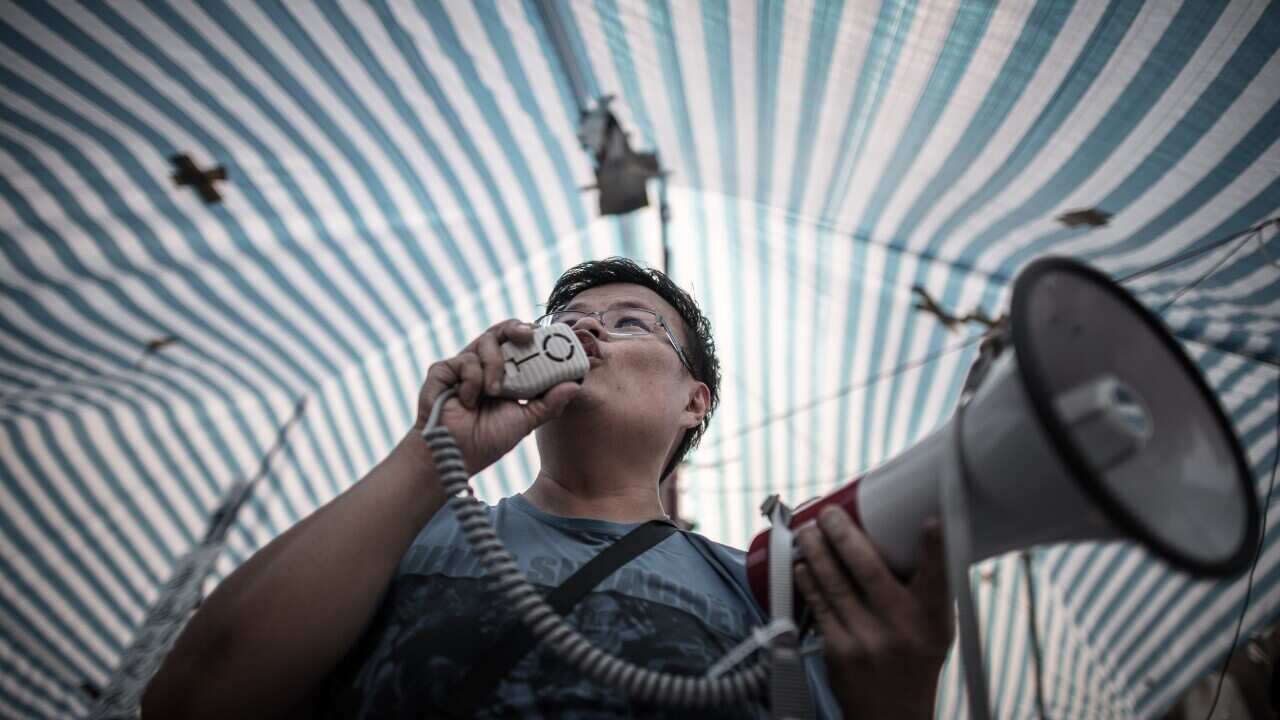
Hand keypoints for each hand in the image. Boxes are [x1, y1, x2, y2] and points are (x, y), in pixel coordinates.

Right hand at [415, 319, 581, 474]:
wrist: (457, 456)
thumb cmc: (487, 439)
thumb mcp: (525, 421)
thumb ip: (548, 403)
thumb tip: (575, 385)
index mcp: (503, 374)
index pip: (518, 345)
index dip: (532, 336)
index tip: (548, 337)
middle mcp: (483, 365)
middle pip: (500, 332)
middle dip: (516, 328)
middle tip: (528, 335)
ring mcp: (461, 367)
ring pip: (485, 342)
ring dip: (494, 365)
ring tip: (494, 392)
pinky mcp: (442, 372)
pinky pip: (463, 361)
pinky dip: (471, 380)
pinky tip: (468, 401)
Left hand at [794, 508, 953, 718]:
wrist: (892, 714)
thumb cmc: (914, 661)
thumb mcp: (935, 628)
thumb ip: (927, 589)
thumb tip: (921, 538)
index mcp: (932, 620)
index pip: (938, 578)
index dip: (935, 549)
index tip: (930, 523)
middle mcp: (901, 628)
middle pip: (869, 570)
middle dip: (843, 535)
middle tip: (830, 514)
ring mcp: (866, 640)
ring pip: (834, 584)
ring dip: (816, 552)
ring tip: (807, 531)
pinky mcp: (838, 650)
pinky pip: (819, 607)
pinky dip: (808, 582)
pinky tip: (802, 566)